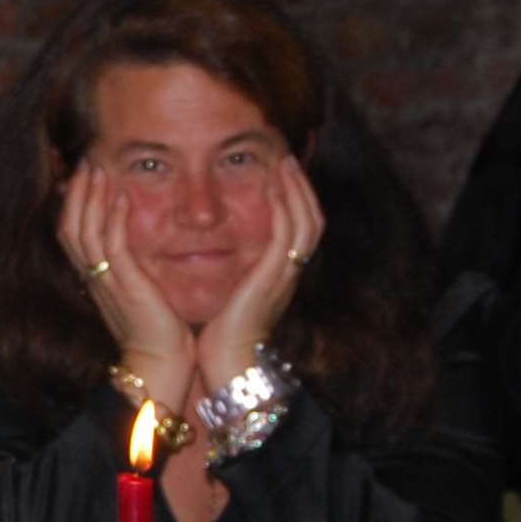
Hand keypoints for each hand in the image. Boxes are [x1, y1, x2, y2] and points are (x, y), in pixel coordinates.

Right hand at [55, 159, 191, 405]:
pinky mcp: (125, 286)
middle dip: (76, 192)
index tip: (81, 176)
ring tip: (98, 168)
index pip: (72, 235)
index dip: (72, 204)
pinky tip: (121, 194)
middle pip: (69, 227)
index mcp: (95, 280)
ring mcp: (106, 282)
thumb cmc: (157, 334)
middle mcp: (94, 278)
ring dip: (90, 196)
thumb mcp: (138, 294)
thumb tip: (137, 249)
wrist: (160, 366)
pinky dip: (112, 217)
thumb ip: (132, 270)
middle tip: (86, 161)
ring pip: (84, 231)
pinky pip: (111, 245)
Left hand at [191, 155, 323, 391]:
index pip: (298, 229)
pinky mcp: (274, 277)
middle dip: (302, 187)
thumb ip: (230, 272)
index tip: (279, 173)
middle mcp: (287, 272)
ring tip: (284, 162)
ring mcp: (285, 274)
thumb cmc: (220, 335)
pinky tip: (274, 187)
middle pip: (312, 219)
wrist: (226, 363)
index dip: (294, 200)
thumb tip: (208, 251)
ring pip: (307, 221)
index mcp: (278, 275)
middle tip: (287, 158)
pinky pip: (289, 234)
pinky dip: (285, 207)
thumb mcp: (229, 294)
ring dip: (298, 189)